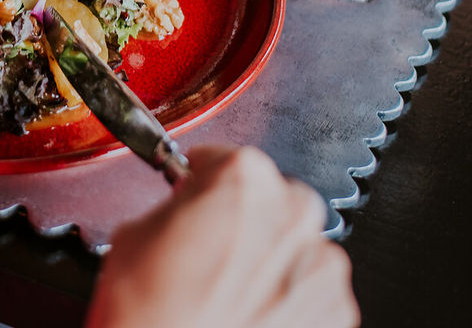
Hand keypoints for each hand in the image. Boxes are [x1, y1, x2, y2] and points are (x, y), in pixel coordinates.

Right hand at [85, 146, 357, 327]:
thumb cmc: (153, 318)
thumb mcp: (136, 233)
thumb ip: (178, 205)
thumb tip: (189, 206)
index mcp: (245, 178)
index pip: (224, 158)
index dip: (201, 179)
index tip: (194, 193)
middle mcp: (294, 213)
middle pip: (269, 197)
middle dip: (242, 217)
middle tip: (208, 249)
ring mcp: (320, 265)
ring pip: (293, 245)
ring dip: (268, 258)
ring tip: (227, 289)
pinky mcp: (336, 311)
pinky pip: (310, 289)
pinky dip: (286, 298)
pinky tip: (249, 312)